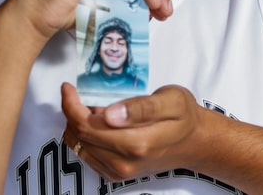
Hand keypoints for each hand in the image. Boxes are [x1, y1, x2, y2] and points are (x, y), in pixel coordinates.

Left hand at [60, 83, 203, 180]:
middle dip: (71, 111)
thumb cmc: (183, 117)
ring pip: (79, 146)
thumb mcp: (171, 100)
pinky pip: (87, 155)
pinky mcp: (116, 175)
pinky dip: (84, 137)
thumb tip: (109, 114)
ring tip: (87, 106)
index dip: (71, 104)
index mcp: (137, 142)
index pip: (87, 125)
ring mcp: (120, 172)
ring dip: (76, 124)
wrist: (194, 142)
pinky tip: (95, 123)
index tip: (69, 87)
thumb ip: (141, 107)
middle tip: (76, 92)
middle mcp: (125, 162)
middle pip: (80, 135)